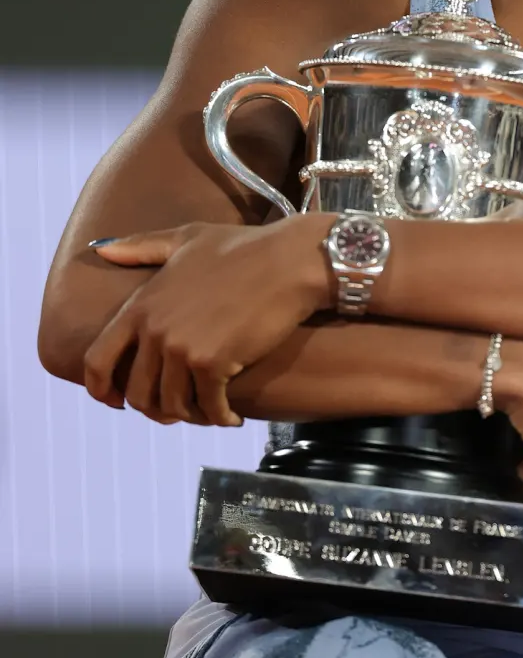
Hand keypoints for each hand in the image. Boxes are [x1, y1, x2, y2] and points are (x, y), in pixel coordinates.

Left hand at [83, 219, 331, 426]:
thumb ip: (142, 247)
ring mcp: (182, 349)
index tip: (116, 401)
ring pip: (172, 406)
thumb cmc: (243, 247)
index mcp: (141, 305)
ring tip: (209, 411)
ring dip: (191, 416)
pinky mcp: (214, 364)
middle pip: (138, 393)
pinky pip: (209, 408)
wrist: (290, 261)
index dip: (100, 389)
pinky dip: (221, 418)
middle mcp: (155, 330)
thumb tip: (101, 248)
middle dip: (156, 409)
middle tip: (180, 410)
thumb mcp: (187, 238)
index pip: (97, 360)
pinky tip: (232, 417)